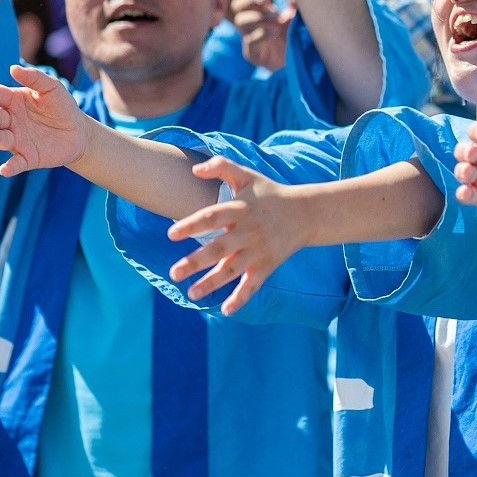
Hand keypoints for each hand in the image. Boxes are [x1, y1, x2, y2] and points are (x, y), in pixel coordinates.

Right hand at [0, 63, 92, 175]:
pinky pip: (15, 163)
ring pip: (0, 140)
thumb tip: (13, 68)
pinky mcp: (27, 158)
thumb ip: (35, 78)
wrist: (78, 131)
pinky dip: (9, 167)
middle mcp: (10, 121)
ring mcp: (17, 140)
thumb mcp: (52, 88)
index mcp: (13, 101)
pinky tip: (4, 170)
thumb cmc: (61, 106)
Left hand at [164, 155, 311, 312]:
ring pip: (232, 270)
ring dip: (211, 283)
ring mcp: (258, 251)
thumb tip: (194, 169)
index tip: (171, 235)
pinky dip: (241, 298)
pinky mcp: (267, 265)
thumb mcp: (247, 175)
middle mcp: (248, 232)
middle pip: (218, 248)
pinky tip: (225, 310)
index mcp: (240, 209)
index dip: (191, 225)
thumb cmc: (269, 193)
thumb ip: (221, 166)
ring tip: (191, 294)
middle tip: (173, 273)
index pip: (212, 217)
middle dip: (195, 262)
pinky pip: (252, 284)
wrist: (305, 213)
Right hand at [232, 0, 293, 70]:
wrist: (303, 61)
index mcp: (261, 9)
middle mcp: (252, 22)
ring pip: (241, 22)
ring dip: (257, 17)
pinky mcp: (253, 54)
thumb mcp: (296, 9)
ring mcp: (250, 38)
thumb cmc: (297, 33)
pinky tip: (274, 32)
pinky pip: (249, 42)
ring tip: (275, 19)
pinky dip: (260, 34)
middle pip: (237, 5)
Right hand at [452, 122, 476, 217]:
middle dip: (464, 150)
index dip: (476, 131)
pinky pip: (465, 194)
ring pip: (461, 171)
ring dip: (461, 170)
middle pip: (463, 150)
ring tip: (468, 171)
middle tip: (473, 151)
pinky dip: (462, 193)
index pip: (476, 132)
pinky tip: (466, 191)